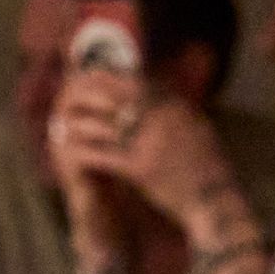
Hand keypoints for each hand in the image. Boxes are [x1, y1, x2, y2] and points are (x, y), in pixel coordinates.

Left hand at [47, 75, 240, 234]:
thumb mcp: (196, 126)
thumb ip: (174, 106)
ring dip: (80, 125)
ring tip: (60, 124)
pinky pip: (105, 155)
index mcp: (176, 107)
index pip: (137, 82)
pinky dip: (85, 152)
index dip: (110, 78)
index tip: (90, 75)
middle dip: (88, 96)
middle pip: (116, 100)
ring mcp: (151, 143)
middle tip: (66, 95)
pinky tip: (69, 152)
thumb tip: (156, 85)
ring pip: (105, 127)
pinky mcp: (141, 169)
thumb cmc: (205, 165)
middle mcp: (163, 120)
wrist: (214, 198)